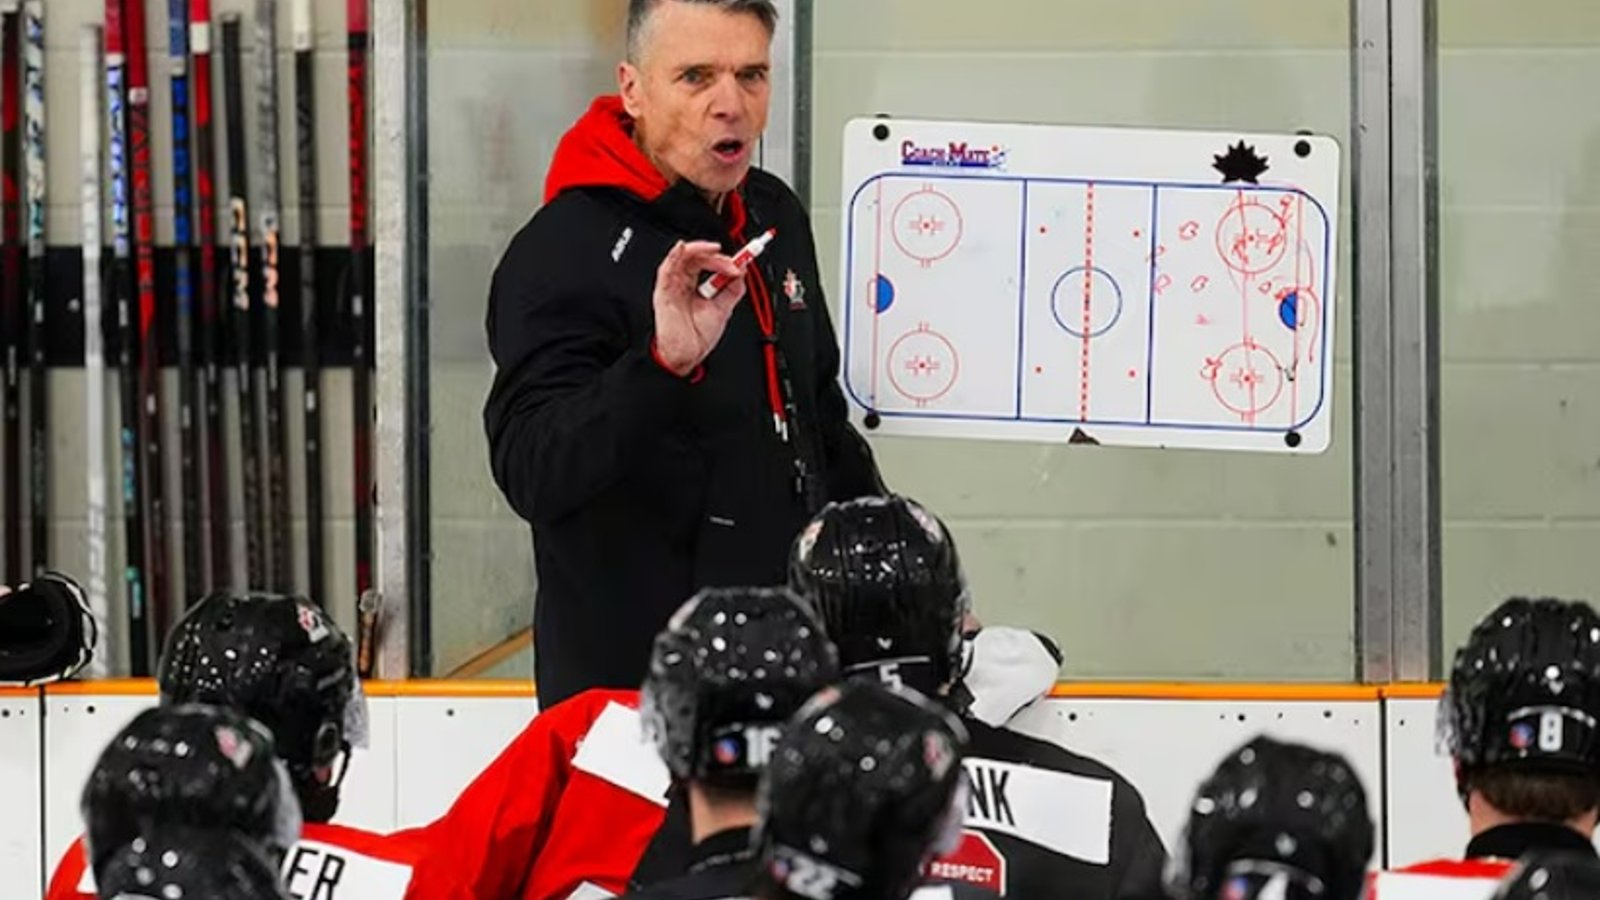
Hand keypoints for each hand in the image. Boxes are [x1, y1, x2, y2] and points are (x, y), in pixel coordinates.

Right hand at [652, 240, 747, 375]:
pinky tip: (683, 248)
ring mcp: (673, 286)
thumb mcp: (723, 309)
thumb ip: (733, 290)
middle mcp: (683, 284)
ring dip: (700, 249)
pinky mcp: (664, 292)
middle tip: (733, 264)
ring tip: (715, 251)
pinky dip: (674, 255)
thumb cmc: (697, 338)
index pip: (707, 263)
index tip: (741, 263)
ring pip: (682, 257)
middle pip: (697, 257)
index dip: (724, 260)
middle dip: (716, 256)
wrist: (686, 356)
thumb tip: (742, 271)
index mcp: (694, 287)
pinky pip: (666, 269)